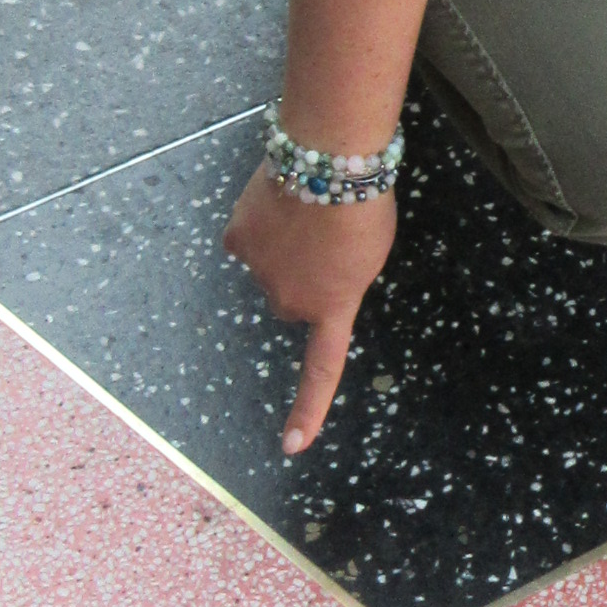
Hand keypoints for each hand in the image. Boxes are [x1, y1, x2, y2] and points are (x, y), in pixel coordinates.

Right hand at [222, 164, 396, 453]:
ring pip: (266, 269)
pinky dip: (256, 225)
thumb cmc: (364, 201)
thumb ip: (342, 279)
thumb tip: (312, 277)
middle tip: (321, 241)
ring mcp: (259, 273)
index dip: (308, 410)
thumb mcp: (370, 252)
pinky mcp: (236, 242)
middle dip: (301, 280)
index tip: (293, 447)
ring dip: (280, 248)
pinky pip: (244, 240)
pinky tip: (275, 201)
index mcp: (335, 306)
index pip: (322, 369)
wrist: (330, 160)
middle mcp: (292, 301)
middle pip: (289, 300)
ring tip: (303, 210)